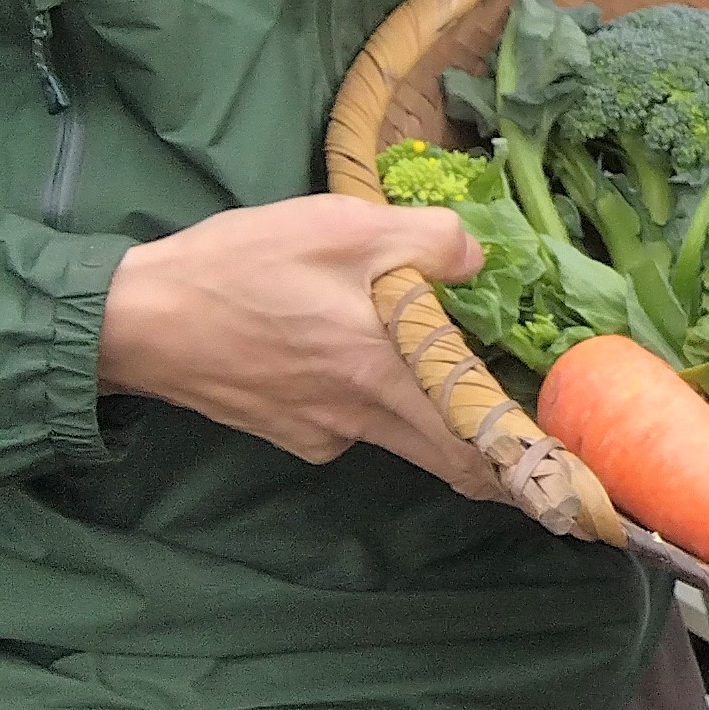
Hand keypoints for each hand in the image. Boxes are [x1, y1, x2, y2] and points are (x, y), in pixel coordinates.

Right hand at [98, 196, 503, 501]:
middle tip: (541, 461)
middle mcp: (361, 419)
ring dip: (436, 426)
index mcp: (385, 372)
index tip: (570, 483)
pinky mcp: (290, 434)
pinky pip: (351, 424)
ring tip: (463, 399)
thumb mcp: (341, 226)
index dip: (526, 463)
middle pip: (448, 455)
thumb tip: (479, 259)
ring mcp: (322, 434)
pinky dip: (371, 403)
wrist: (138, 320)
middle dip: (498, 462)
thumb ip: (426, 240)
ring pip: (401, 436)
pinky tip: (349, 360)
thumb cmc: (242, 265)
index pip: (475, 439)